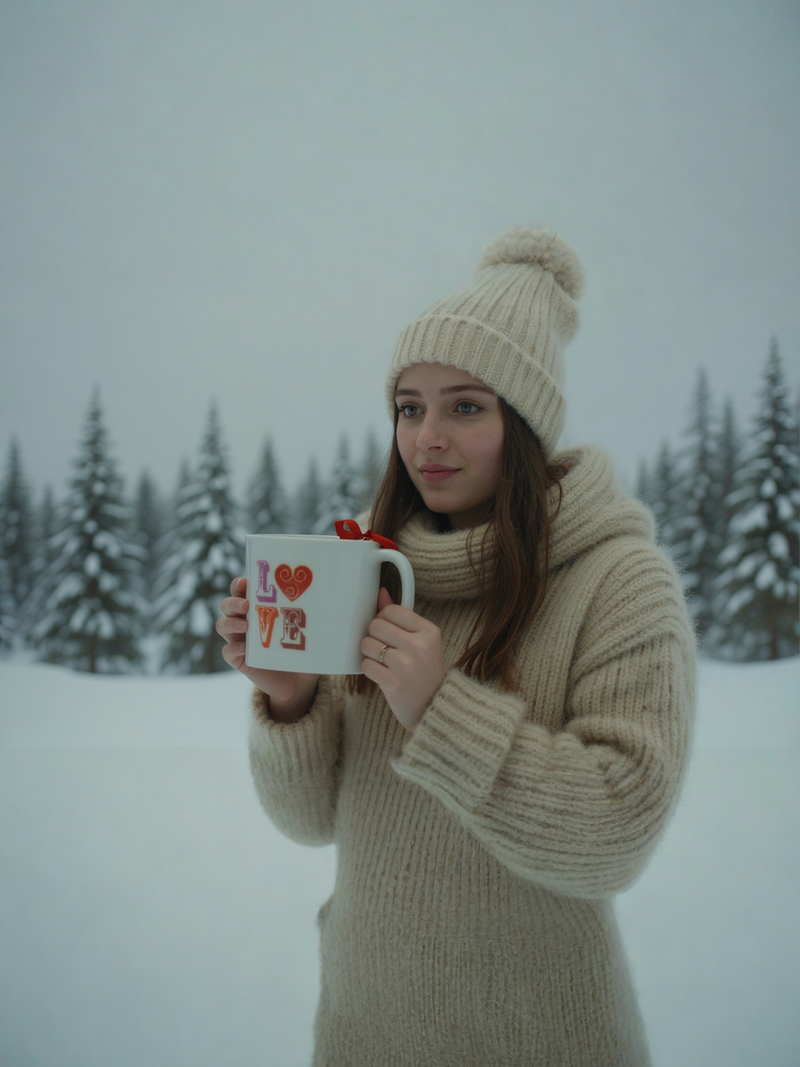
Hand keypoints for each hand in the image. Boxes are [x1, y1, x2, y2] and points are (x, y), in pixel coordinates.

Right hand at [216, 577, 318, 721]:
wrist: (298, 683)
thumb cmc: (304, 651)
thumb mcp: (310, 632)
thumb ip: (316, 619)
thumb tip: (333, 603)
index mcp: (259, 608)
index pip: (242, 590)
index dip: (240, 584)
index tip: (246, 581)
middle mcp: (246, 621)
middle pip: (227, 605)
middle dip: (233, 601)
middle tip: (246, 604)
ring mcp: (240, 640)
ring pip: (222, 625)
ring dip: (231, 622)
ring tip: (247, 625)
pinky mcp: (239, 660)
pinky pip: (227, 651)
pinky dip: (234, 648)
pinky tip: (246, 649)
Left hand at [360, 588, 445, 732]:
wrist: (433, 706)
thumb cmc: (425, 670)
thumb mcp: (421, 640)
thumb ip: (401, 616)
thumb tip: (381, 592)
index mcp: (429, 631)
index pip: (392, 610)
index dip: (383, 618)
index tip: (388, 630)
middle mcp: (419, 646)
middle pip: (376, 625)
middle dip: (374, 635)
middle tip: (384, 647)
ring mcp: (406, 665)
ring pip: (367, 644)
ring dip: (369, 652)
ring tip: (382, 660)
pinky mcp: (393, 683)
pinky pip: (365, 665)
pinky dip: (369, 668)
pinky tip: (380, 673)